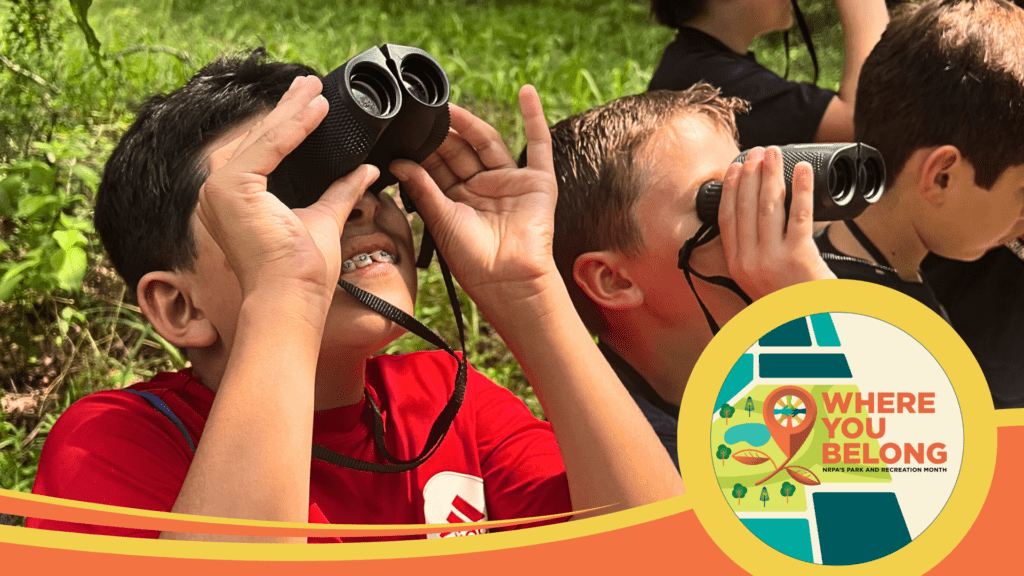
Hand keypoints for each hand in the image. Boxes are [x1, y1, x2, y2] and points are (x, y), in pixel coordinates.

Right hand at [195, 75, 378, 304]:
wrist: (293, 297)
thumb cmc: (303, 272)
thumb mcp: (324, 219)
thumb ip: (340, 192)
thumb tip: (365, 171)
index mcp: (236, 202)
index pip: (263, 152)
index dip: (287, 125)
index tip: (311, 104)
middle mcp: (217, 194)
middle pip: (259, 140)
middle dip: (288, 109)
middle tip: (310, 83)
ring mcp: (218, 191)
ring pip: (262, 139)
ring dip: (290, 111)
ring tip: (314, 88)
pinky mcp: (230, 189)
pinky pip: (267, 148)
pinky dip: (293, 127)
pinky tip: (315, 109)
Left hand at [389, 85, 558, 304]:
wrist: (506, 280)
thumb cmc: (472, 261)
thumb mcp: (441, 220)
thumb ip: (422, 188)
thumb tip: (398, 162)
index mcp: (458, 199)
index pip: (438, 164)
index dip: (423, 148)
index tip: (403, 130)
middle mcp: (483, 187)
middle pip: (460, 150)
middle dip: (442, 134)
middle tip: (421, 115)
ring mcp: (510, 182)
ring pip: (488, 143)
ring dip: (470, 123)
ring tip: (449, 107)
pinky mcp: (538, 182)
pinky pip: (539, 145)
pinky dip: (534, 118)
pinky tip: (527, 92)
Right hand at [718, 146, 834, 300]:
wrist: (813, 331)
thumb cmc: (791, 304)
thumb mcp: (760, 283)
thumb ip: (753, 257)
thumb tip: (754, 219)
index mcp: (737, 266)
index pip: (727, 219)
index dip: (730, 190)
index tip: (735, 168)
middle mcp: (749, 262)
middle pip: (746, 208)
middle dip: (751, 174)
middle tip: (758, 152)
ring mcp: (773, 260)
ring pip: (769, 207)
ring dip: (772, 175)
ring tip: (775, 154)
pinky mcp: (799, 257)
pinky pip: (799, 214)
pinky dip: (801, 188)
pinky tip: (802, 170)